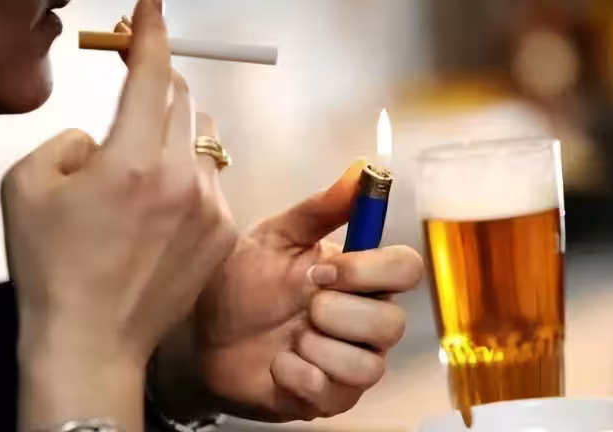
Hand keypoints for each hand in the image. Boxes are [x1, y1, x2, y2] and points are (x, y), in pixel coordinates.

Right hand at [2, 1, 235, 428]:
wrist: (93, 339)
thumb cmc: (54, 269)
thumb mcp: (28, 186)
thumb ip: (69, 140)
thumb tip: (101, 136)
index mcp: (133, 161)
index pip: (152, 75)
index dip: (152, 34)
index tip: (153, 11)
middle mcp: (183, 178)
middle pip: (185, 100)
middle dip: (161, 84)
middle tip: (140, 89)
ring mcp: (211, 206)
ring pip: (205, 141)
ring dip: (180, 133)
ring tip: (149, 161)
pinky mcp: (225, 232)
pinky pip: (213, 181)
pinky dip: (191, 176)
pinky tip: (164, 207)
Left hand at [153, 161, 423, 421]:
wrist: (204, 334)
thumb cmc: (244, 282)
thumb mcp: (275, 238)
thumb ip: (320, 209)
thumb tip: (361, 169)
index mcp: (360, 277)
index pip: (407, 269)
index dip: (368, 271)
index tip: (318, 271)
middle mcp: (366, 320)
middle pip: (392, 323)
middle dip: (334, 314)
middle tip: (299, 307)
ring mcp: (352, 363)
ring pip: (370, 365)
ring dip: (317, 348)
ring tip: (287, 338)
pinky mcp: (332, 399)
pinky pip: (335, 393)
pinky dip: (297, 375)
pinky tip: (277, 364)